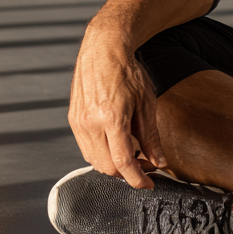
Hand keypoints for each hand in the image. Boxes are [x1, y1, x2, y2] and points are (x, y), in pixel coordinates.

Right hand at [67, 18, 167, 188]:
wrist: (103, 49)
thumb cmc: (127, 71)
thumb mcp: (147, 102)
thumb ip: (151, 136)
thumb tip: (159, 162)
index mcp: (111, 117)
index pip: (124, 162)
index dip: (138, 179)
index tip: (149, 184)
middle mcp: (90, 122)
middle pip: (107, 167)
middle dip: (127, 173)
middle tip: (145, 164)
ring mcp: (78, 122)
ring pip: (94, 161)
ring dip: (114, 165)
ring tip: (133, 152)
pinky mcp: (73, 120)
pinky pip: (86, 148)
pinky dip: (102, 153)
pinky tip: (116, 143)